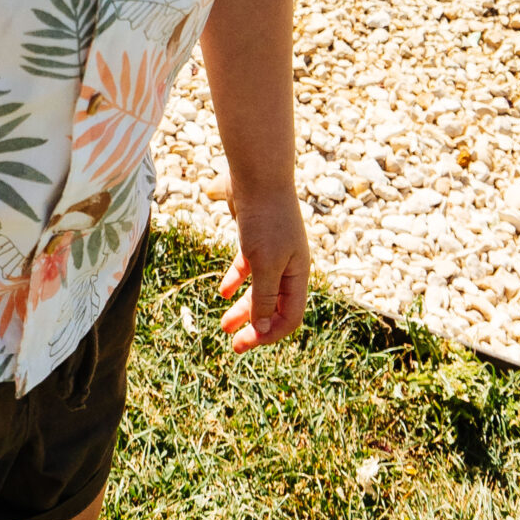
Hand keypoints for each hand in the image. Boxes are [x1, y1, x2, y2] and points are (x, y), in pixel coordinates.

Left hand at [218, 180, 310, 351]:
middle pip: (274, 307)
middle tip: (233, 345)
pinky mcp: (255, 240)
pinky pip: (247, 268)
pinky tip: (221, 292)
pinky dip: (235, 281)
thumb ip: (264, 296)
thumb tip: (263, 328)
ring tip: (223, 326)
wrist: (258, 175)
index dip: (270, 334)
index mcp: (298, 275)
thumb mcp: (264, 263)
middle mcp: (289, 266)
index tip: (245, 343)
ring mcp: (272, 252)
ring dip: (243, 309)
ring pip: (259, 290)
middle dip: (255, 327)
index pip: (291, 316)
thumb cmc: (265, 220)